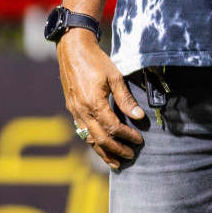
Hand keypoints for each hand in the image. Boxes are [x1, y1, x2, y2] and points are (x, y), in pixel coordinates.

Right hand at [57, 29, 143, 168]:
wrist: (73, 50)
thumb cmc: (96, 61)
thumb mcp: (115, 77)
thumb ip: (126, 98)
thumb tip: (138, 116)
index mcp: (94, 103)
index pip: (113, 128)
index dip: (127, 136)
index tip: (139, 140)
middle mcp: (81, 111)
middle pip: (100, 139)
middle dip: (115, 150)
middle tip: (130, 156)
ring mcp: (75, 111)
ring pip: (89, 138)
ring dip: (102, 151)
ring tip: (115, 162)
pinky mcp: (72, 109)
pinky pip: (82, 131)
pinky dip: (93, 141)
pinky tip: (100, 146)